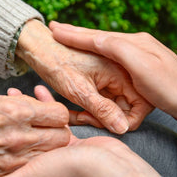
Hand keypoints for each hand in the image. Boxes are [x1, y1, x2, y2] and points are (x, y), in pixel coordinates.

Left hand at [0, 86, 158, 176]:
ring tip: (15, 92)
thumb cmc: (69, 176)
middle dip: (8, 121)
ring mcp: (56, 157)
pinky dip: (46, 108)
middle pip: (19, 144)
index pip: (5, 162)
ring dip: (26, 112)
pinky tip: (40, 92)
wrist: (110, 169)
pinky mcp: (71, 144)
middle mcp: (41, 172)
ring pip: (34, 131)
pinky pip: (53, 124)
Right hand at [0, 94, 70, 176]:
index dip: (55, 113)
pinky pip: (28, 168)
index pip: (59, 114)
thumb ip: (18, 104)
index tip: (49, 114)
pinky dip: (28, 162)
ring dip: (44, 148)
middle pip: (61, 138)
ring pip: (48, 156)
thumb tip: (34, 106)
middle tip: (45, 128)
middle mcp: (18, 136)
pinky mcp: (2, 174)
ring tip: (31, 141)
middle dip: (56, 132)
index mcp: (15, 112)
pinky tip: (16, 154)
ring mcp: (11, 159)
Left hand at [16, 20, 152, 132]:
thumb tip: (122, 128)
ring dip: (96, 115)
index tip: (95, 120)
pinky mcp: (102, 81)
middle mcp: (122, 74)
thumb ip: (102, 109)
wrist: (39, 47)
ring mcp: (112, 78)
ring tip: (76, 115)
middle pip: (126, 108)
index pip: (137, 108)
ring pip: (113, 107)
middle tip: (82, 118)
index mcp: (123, 72)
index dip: (120, 120)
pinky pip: (104, 101)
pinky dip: (91, 109)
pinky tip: (75, 110)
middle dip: (105, 118)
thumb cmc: (57, 63)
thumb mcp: (79, 90)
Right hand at [49, 21, 176, 122]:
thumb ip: (118, 49)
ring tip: (69, 36)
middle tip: (57, 28)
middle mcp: (137, 44)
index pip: (98, 36)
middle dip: (78, 33)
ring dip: (86, 41)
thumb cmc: (169, 85)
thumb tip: (96, 38)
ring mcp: (140, 55)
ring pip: (106, 46)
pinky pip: (114, 56)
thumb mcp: (141, 65)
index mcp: (134, 43)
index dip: (76, 34)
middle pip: (100, 38)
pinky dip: (99, 53)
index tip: (55, 30)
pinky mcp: (143, 67)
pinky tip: (94, 52)